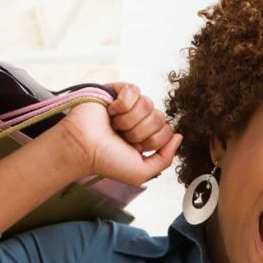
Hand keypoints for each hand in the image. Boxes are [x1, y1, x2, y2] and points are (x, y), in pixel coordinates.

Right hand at [50, 82, 182, 185]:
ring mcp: (129, 105)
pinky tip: (111, 112)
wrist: (83, 148)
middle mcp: (139, 120)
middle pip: (159, 117)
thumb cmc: (107, 161)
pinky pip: (134, 90)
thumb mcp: (141, 172)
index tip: (132, 148)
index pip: (167, 131)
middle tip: (121, 137)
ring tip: (113, 126)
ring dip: (129, 120)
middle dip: (139, 132)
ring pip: (148, 104)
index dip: (152, 141)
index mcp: (146, 136)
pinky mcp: (117, 91)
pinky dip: (122, 104)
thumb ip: (165, 159)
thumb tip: (179, 136)